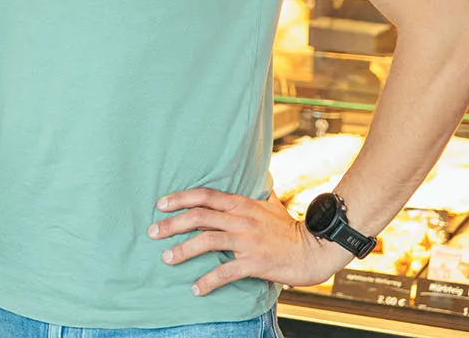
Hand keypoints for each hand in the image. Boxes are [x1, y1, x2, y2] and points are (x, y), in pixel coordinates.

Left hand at [152, 188, 352, 295]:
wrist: (316, 249)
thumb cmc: (291, 229)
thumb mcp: (271, 205)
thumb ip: (256, 194)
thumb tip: (255, 180)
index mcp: (242, 204)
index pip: (205, 196)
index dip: (180, 198)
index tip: (160, 204)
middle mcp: (241, 219)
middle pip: (199, 216)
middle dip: (172, 223)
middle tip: (153, 232)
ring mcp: (247, 241)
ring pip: (207, 241)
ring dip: (183, 250)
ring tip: (166, 258)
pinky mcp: (255, 263)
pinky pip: (225, 272)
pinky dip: (208, 281)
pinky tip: (196, 288)